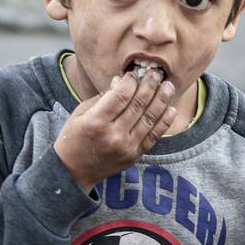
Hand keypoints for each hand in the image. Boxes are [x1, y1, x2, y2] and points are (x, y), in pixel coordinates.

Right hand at [54, 71, 176, 191]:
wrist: (74, 171)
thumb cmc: (74, 137)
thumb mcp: (80, 113)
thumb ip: (102, 97)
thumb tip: (121, 80)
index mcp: (96, 122)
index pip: (120, 96)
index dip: (130, 82)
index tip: (134, 73)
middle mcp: (113, 136)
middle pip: (137, 105)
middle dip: (149, 86)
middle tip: (157, 73)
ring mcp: (126, 147)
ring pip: (149, 119)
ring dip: (161, 100)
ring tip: (168, 86)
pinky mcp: (134, 156)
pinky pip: (153, 136)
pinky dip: (164, 122)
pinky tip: (171, 109)